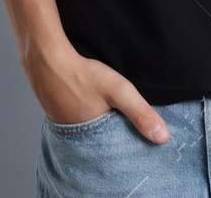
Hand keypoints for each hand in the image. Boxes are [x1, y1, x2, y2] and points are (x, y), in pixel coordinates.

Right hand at [25, 39, 171, 142]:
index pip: (117, 150)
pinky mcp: (59, 114)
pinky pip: (79, 120)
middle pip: (104, 141)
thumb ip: (141, 113)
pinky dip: (89, 114)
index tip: (139, 133)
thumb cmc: (83, 76)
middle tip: (125, 119)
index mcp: (93, 140)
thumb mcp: (119, 91)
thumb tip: (163, 137)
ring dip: (102, 124)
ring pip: (91, 130)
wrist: (48, 60)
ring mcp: (66, 127)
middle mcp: (77, 138)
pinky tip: (92, 103)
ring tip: (110, 111)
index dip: (129, 142)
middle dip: (116, 133)